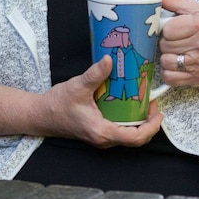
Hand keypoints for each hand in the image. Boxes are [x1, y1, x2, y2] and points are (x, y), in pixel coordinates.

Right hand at [39, 56, 162, 147]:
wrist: (40, 115)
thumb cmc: (57, 105)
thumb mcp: (77, 86)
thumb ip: (95, 74)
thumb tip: (110, 59)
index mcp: (101, 131)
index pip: (135, 137)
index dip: (151, 126)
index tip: (157, 111)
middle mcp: (103, 139)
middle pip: (135, 139)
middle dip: (148, 123)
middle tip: (151, 103)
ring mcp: (100, 137)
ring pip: (127, 136)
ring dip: (139, 122)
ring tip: (143, 103)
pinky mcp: (97, 133)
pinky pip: (119, 131)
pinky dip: (128, 121)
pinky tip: (128, 106)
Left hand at [140, 0, 198, 87]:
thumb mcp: (195, 10)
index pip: (167, 30)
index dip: (168, 29)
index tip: (176, 29)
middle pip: (164, 45)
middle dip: (168, 42)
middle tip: (180, 40)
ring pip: (165, 61)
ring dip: (168, 57)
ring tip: (179, 52)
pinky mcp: (196, 78)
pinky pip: (169, 77)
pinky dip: (169, 71)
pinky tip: (178, 64)